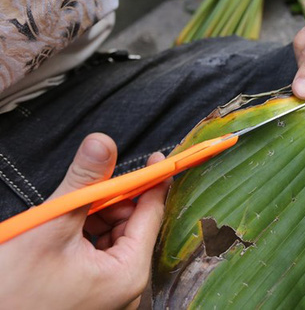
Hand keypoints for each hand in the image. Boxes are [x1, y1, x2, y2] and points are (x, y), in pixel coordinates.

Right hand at [0, 133, 169, 308]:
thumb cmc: (12, 290)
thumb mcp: (51, 224)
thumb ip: (83, 181)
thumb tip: (102, 143)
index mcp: (128, 274)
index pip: (152, 215)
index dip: (153, 182)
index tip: (156, 159)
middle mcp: (127, 289)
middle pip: (132, 227)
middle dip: (112, 202)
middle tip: (87, 188)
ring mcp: (110, 296)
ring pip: (115, 239)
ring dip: (95, 219)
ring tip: (64, 218)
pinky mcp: (93, 298)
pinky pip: (100, 257)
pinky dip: (86, 237)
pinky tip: (64, 234)